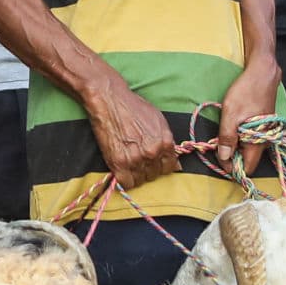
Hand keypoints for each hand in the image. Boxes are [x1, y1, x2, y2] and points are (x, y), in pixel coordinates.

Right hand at [84, 77, 179, 192]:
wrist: (110, 101)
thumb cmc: (133, 108)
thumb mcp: (158, 121)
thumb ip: (167, 142)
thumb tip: (176, 165)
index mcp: (165, 143)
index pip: (169, 168)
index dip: (160, 166)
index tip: (153, 163)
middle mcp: (152, 153)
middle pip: (154, 175)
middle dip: (148, 169)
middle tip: (138, 159)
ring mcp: (136, 159)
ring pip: (141, 181)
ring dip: (135, 175)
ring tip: (129, 163)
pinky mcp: (119, 163)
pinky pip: (126, 183)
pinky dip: (124, 180)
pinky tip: (122, 170)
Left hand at [212, 59, 281, 174]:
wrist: (262, 73)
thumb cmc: (246, 92)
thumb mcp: (231, 115)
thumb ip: (227, 138)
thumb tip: (224, 158)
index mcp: (258, 143)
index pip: (247, 168)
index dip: (232, 168)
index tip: (219, 158)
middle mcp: (264, 142)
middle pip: (247, 160)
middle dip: (232, 157)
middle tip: (217, 145)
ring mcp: (264, 134)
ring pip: (248, 149)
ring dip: (235, 146)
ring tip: (223, 135)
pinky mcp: (262, 127)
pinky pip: (250, 139)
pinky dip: (239, 137)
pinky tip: (231, 128)